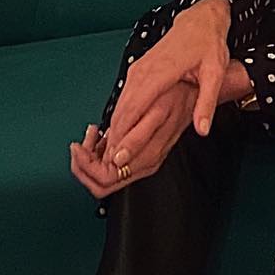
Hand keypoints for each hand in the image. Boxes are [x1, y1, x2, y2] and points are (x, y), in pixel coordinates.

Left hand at [68, 82, 198, 197]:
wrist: (195, 91)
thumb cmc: (178, 95)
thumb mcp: (156, 111)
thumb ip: (134, 138)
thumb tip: (114, 156)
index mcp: (148, 157)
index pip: (107, 177)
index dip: (87, 165)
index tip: (79, 146)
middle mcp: (145, 163)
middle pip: (102, 182)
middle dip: (85, 165)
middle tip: (80, 144)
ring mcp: (144, 160)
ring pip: (106, 175)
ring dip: (92, 157)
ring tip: (91, 134)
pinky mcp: (143, 153)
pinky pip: (114, 164)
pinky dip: (101, 151)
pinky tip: (101, 135)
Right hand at [99, 0, 233, 166]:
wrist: (199, 21)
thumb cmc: (207, 44)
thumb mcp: (214, 73)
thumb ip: (206, 102)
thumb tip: (203, 129)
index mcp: (160, 72)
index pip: (135, 107)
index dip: (125, 132)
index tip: (119, 153)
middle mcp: (144, 71)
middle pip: (122, 108)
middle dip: (115, 135)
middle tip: (111, 163)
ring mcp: (139, 70)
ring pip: (120, 102)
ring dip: (115, 127)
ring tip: (111, 152)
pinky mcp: (139, 71)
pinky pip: (125, 96)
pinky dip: (120, 115)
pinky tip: (119, 131)